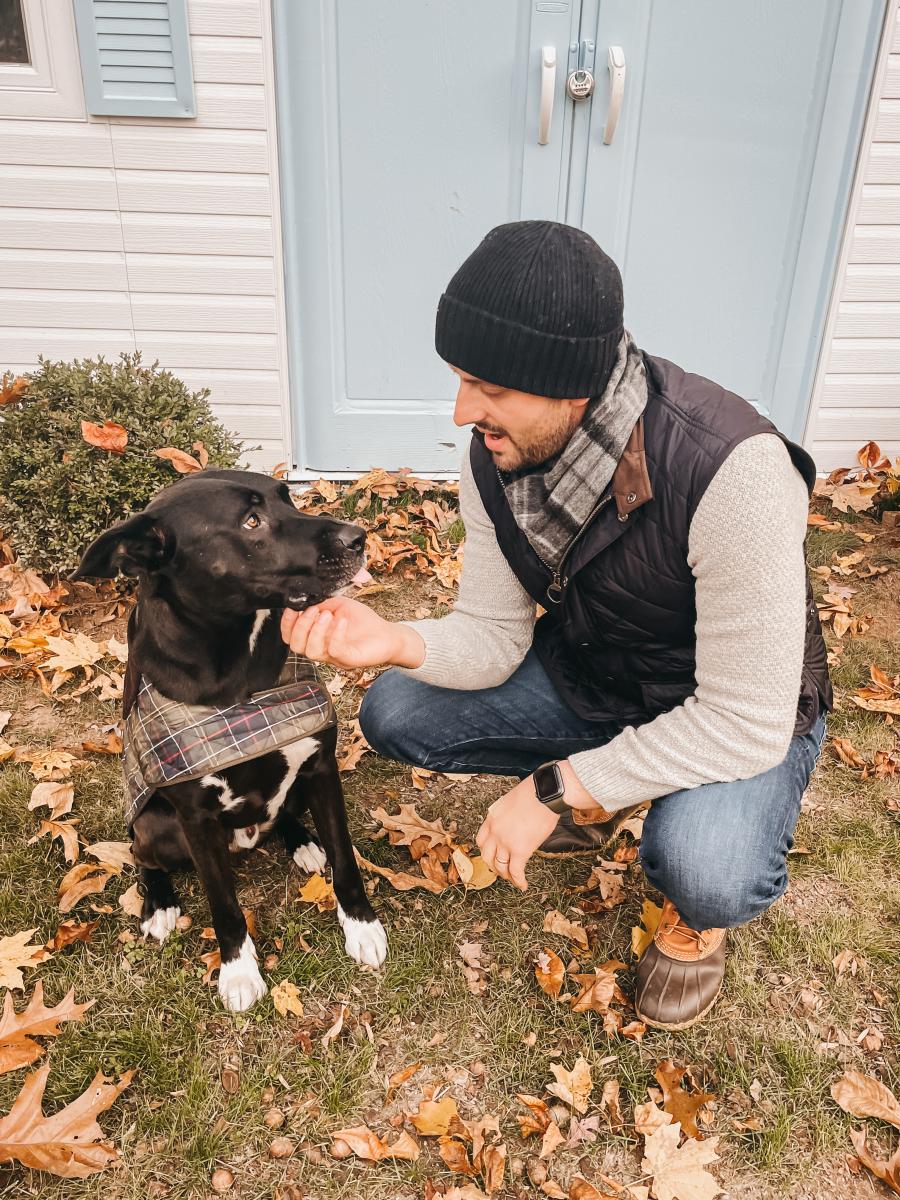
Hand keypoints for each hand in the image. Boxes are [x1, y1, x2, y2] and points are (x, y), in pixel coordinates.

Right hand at [280, 596, 424, 669]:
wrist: (387, 634)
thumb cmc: (362, 621)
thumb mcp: (338, 605)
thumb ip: (321, 602)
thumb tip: (304, 597)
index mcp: (315, 637)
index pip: (290, 636)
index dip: (287, 623)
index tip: (293, 608)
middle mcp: (321, 649)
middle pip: (295, 646)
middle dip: (300, 626)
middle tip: (314, 610)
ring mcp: (334, 657)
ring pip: (311, 652)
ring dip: (315, 631)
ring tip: (327, 615)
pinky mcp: (349, 659)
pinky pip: (334, 651)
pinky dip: (335, 635)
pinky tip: (341, 621)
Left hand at [476, 776, 559, 890]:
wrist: (544, 793)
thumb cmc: (534, 792)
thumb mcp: (511, 802)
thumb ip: (507, 816)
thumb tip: (514, 825)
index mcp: (491, 818)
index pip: (481, 840)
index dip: (486, 851)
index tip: (492, 855)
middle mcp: (495, 832)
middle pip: (487, 856)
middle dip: (493, 865)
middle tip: (501, 869)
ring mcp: (506, 842)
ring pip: (500, 866)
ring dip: (506, 875)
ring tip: (512, 878)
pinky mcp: (521, 850)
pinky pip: (516, 871)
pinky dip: (519, 881)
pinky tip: (523, 885)